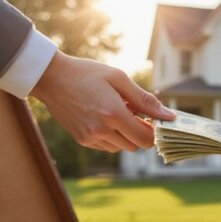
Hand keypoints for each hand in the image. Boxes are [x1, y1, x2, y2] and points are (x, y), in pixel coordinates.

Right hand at [31, 51, 174, 151]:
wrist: (52, 78)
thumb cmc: (88, 74)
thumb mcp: (119, 79)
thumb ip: (145, 100)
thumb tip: (168, 115)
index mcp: (113, 113)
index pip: (145, 138)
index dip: (153, 131)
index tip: (152, 119)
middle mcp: (101, 130)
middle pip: (134, 145)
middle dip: (139, 132)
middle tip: (133, 112)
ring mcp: (90, 137)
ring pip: (121, 147)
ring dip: (125, 135)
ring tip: (116, 112)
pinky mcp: (81, 140)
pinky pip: (106, 146)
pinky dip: (111, 136)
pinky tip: (104, 118)